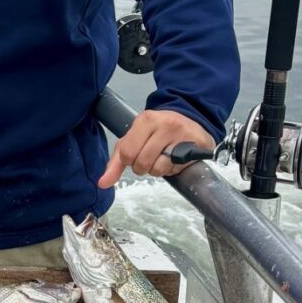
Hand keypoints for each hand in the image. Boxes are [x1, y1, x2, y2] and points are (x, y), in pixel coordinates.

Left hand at [98, 110, 215, 186]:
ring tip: (164, 157)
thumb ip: (117, 161)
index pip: (127, 153)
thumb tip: (103, 183)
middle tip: (151, 157)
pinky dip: (173, 169)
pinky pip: (176, 169)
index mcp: (146, 120)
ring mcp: (182, 134)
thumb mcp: (134, 138)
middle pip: (142, 164)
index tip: (136, 154)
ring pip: (159, 169)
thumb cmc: (156, 131)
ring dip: (158, 170)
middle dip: (143, 167)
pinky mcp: (198, 144)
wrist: (190, 119)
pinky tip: (176, 159)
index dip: (129, 161)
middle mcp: (165, 124)